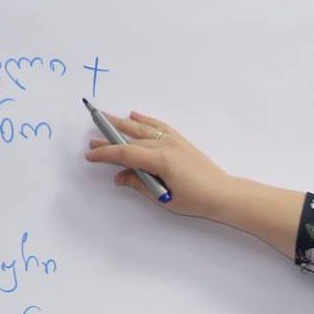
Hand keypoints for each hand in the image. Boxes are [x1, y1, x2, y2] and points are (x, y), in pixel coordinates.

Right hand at [82, 111, 237, 221]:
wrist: (222, 193)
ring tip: (105, 118)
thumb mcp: (164, 197)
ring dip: (122, 123)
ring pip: (143, 128)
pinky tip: (134, 114)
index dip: (106, 154)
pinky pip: (159, 125)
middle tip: (92, 139)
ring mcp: (174, 141)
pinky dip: (146, 119)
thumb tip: (119, 177)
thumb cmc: (196, 199)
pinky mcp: (180, 141)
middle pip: (131, 139)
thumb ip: (139, 184)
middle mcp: (166, 145)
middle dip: (109, 139)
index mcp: (161, 160)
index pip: (126, 153)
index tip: (91, 155)